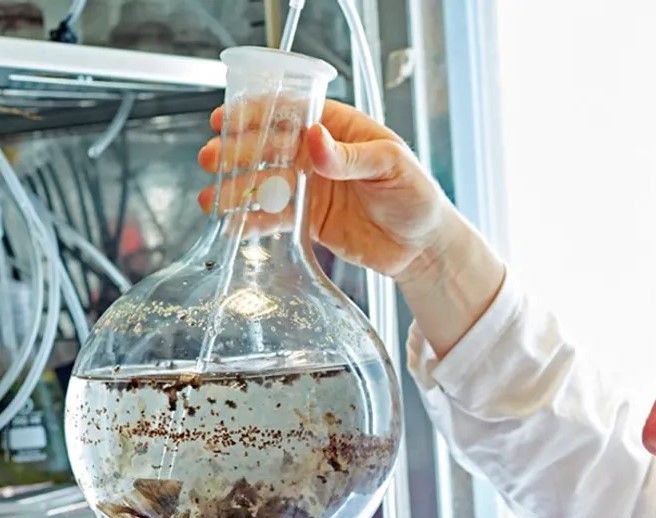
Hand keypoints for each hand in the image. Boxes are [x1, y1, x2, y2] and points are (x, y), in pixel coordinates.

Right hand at [198, 99, 465, 280]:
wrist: (424, 248)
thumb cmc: (418, 197)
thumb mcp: (393, 168)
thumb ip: (353, 156)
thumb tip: (316, 138)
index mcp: (341, 130)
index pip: (293, 112)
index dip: (257, 113)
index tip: (226, 119)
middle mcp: (320, 156)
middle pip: (269, 147)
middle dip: (238, 152)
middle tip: (213, 160)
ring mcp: (311, 187)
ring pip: (265, 183)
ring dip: (237, 189)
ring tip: (213, 199)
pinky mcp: (308, 220)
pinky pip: (273, 218)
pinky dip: (251, 221)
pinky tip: (232, 225)